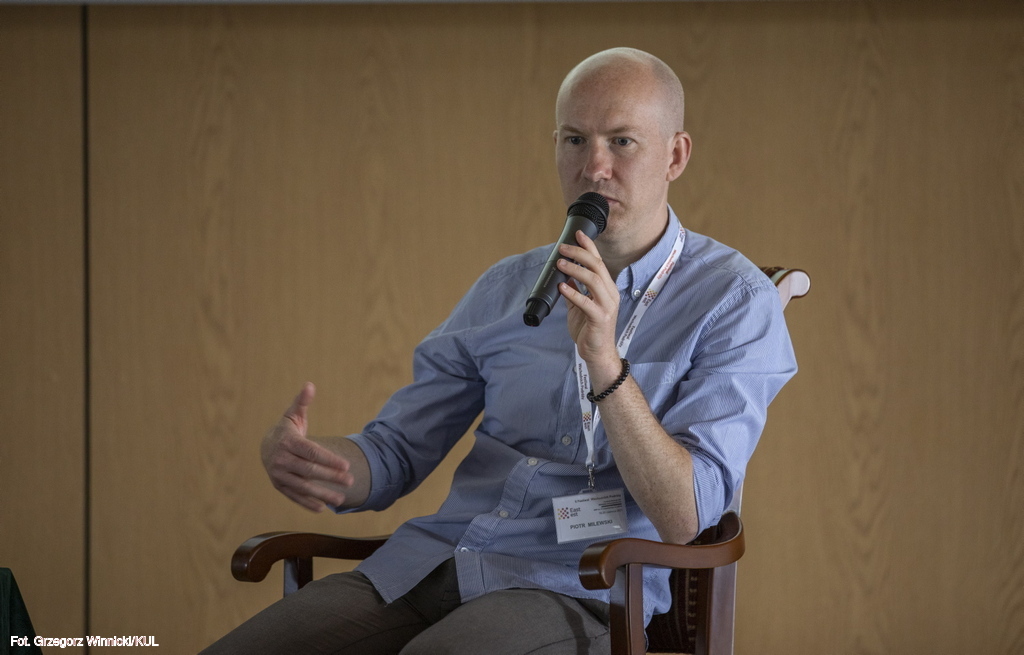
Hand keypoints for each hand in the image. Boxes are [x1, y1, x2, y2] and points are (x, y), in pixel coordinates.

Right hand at [261, 382, 355, 511]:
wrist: (266, 446)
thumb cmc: (286, 429)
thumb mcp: (293, 414)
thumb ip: (302, 402)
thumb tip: (310, 385)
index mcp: (287, 442)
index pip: (311, 452)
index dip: (329, 460)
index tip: (346, 465)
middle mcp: (281, 460)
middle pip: (309, 471)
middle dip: (331, 477)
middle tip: (350, 481)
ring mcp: (279, 475)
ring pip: (303, 487)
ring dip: (322, 494)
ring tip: (341, 498)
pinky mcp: (279, 486)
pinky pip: (294, 496)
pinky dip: (308, 503)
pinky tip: (323, 508)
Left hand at [556, 231, 622, 386]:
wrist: (597, 352)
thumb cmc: (589, 329)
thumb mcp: (580, 305)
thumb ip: (575, 289)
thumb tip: (565, 273)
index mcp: (606, 288)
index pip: (598, 262)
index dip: (589, 247)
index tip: (577, 234)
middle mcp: (610, 293)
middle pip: (597, 266)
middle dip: (579, 254)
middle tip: (562, 248)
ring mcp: (607, 305)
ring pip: (593, 280)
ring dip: (575, 269)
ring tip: (560, 264)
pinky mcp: (600, 318)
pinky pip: (586, 302)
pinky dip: (573, 293)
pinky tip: (562, 287)